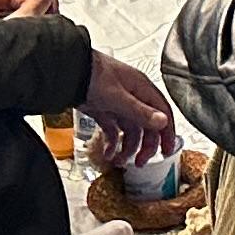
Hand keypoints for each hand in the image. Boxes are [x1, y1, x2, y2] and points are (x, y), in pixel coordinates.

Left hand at [78, 53, 178, 168]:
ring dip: (127, 148)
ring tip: (120, 161)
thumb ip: (140, 112)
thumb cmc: (92, 76)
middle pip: (147, 125)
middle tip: (141, 162)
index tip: (167, 150)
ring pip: (130, 130)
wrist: (67, 72)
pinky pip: (113, 131)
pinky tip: (108, 153)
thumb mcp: (118, 97)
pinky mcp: (104, 110)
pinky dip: (112, 143)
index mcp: (141, 88)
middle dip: (146, 146)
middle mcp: (132, 96)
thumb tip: (162, 121)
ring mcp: (118, 104)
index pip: (162, 112)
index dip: (167, 132)